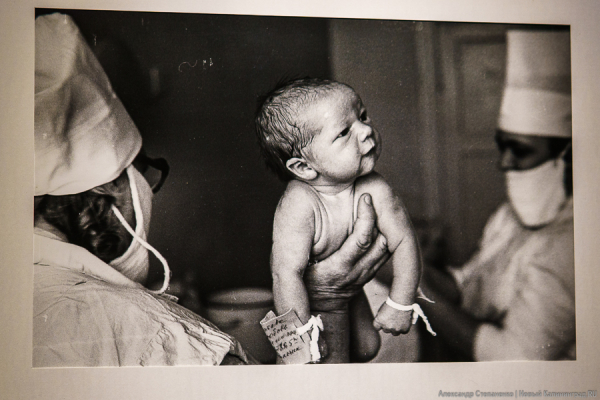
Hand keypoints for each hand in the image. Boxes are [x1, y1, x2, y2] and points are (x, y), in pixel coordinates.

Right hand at [303, 193, 390, 312]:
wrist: (317, 308)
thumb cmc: (304, 280)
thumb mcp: (297, 267)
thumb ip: (301, 246)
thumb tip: (300, 213)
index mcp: (338, 268)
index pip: (361, 241)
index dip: (366, 217)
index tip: (364, 198)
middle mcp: (356, 272)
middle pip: (379, 242)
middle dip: (380, 218)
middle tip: (376, 195)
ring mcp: (365, 275)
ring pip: (385, 248)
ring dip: (385, 226)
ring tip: (380, 203)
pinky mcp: (370, 274)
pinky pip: (385, 254)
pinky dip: (387, 236)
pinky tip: (381, 220)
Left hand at [373, 302, 411, 335]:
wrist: (402, 301)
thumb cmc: (391, 303)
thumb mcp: (381, 310)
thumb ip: (380, 318)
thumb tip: (381, 323)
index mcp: (379, 321)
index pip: (376, 327)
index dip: (380, 325)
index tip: (382, 322)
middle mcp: (387, 327)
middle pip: (386, 330)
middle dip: (388, 326)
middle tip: (392, 320)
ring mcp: (396, 329)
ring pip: (395, 333)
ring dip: (396, 329)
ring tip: (398, 321)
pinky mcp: (404, 329)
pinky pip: (403, 331)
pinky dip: (404, 328)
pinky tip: (404, 321)